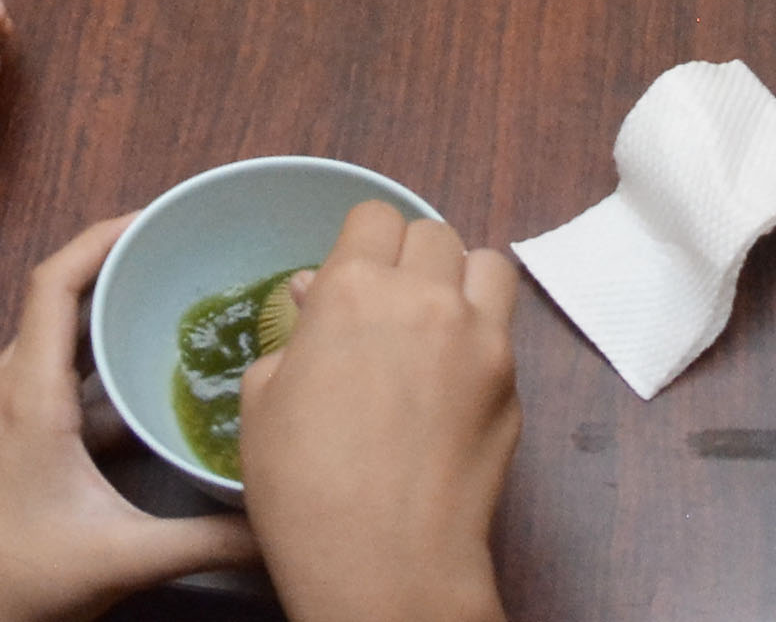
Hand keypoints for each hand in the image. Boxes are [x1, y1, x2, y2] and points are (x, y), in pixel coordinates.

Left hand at [0, 220, 258, 621]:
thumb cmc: (23, 579)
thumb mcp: (125, 555)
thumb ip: (211, 538)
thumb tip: (283, 520)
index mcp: (29, 392)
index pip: (55, 281)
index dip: (103, 235)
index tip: (162, 215)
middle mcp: (16, 385)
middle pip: (63, 294)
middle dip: (125, 262)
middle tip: (194, 248)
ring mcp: (15, 408)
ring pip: (67, 332)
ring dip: (116, 307)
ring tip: (184, 292)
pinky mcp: (25, 432)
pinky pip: (68, 369)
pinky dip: (109, 354)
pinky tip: (160, 368)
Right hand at [234, 201, 519, 621]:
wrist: (385, 560)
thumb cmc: (304, 490)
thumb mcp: (263, 405)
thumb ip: (296, 334)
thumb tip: (318, 294)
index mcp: (353, 290)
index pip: (373, 216)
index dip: (361, 243)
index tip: (353, 275)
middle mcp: (423, 295)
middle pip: (431, 233)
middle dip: (409, 260)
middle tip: (389, 309)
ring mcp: (479, 334)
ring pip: (486, 263)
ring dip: (461, 280)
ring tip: (437, 324)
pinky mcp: (513, 377)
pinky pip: (505, 324)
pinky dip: (486, 332)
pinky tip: (458, 376)